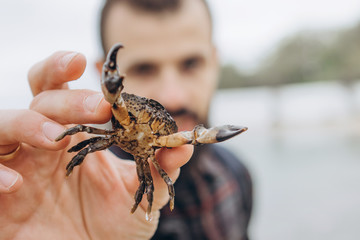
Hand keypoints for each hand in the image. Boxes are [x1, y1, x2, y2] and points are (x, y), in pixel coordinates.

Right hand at [0, 52, 192, 238]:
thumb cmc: (112, 225)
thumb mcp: (137, 193)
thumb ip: (158, 168)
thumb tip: (185, 145)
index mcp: (73, 135)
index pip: (59, 89)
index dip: (61, 67)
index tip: (83, 61)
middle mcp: (41, 144)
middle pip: (38, 100)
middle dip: (65, 98)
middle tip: (97, 110)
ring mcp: (18, 167)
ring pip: (0, 125)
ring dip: (24, 123)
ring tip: (56, 137)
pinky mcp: (1, 199)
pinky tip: (16, 184)